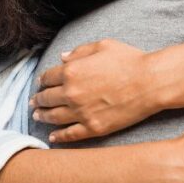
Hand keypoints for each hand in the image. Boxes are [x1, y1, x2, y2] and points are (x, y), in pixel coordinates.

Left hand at [32, 39, 159, 142]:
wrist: (150, 83)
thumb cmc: (129, 60)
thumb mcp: (103, 46)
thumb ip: (79, 51)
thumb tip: (62, 58)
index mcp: (71, 71)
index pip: (48, 77)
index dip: (42, 80)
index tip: (40, 83)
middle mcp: (71, 93)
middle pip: (47, 98)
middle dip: (38, 99)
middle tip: (34, 102)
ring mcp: (81, 112)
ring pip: (54, 117)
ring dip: (43, 116)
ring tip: (37, 116)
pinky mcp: (93, 128)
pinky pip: (70, 134)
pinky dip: (59, 136)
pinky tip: (52, 136)